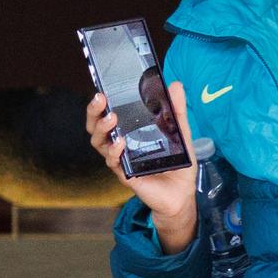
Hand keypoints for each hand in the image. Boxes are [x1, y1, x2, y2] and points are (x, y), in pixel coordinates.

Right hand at [86, 82, 197, 252]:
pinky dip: (114, 151)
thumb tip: (175, 85)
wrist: (183, 193)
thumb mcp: (180, 132)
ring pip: (99, 142)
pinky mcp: (125, 174)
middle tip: (100, 98)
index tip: (102, 88)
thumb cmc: (177, 162)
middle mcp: (120, 143)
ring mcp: (121, 159)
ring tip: (111, 118)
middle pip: (96, 126)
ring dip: (102, 128)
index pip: (108, 113)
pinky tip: (120, 143)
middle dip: (94, 111)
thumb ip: (176, 110)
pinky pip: (113, 162)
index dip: (101, 102)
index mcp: (130, 131)